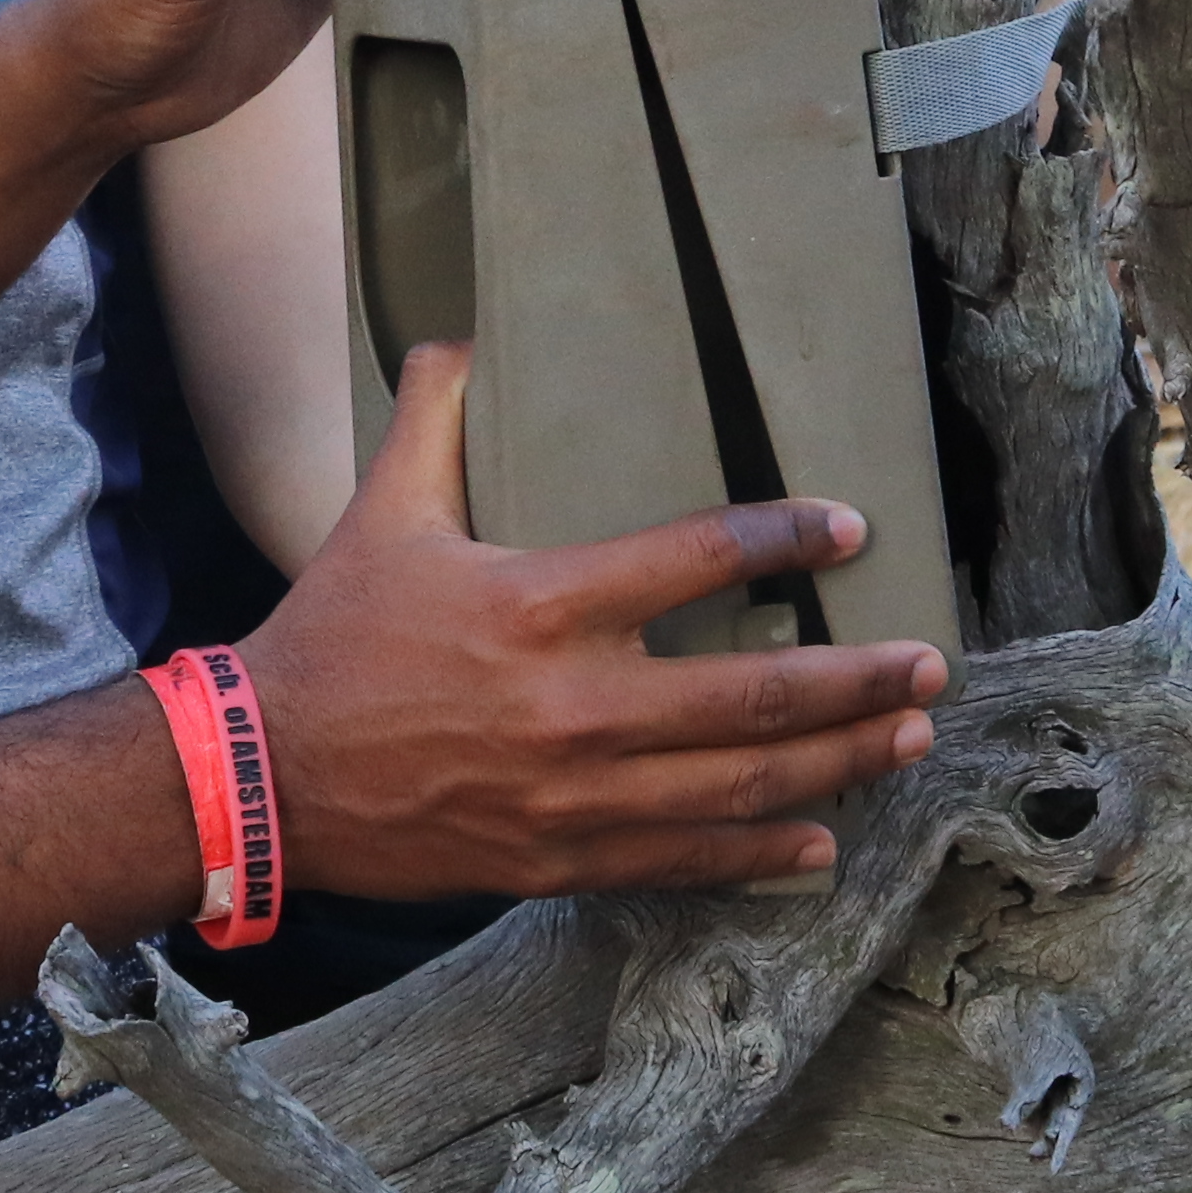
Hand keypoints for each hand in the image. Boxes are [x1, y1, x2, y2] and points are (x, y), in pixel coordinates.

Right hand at [237, 345, 944, 893]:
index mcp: (541, 606)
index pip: (694, 558)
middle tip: (930, 665)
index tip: (851, 525)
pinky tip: (820, 841)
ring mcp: (574, 795)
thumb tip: (458, 333)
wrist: (260, 778)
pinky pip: (681, 858)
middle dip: (856, 681)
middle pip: (751, 695)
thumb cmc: (328, 640)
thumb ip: (432, 420)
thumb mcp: (377, 514)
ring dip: (837, 763)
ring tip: (907, 741)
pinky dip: (759, 853)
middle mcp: (575, 706)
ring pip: (738, 784)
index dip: (783, 537)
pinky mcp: (559, 858)